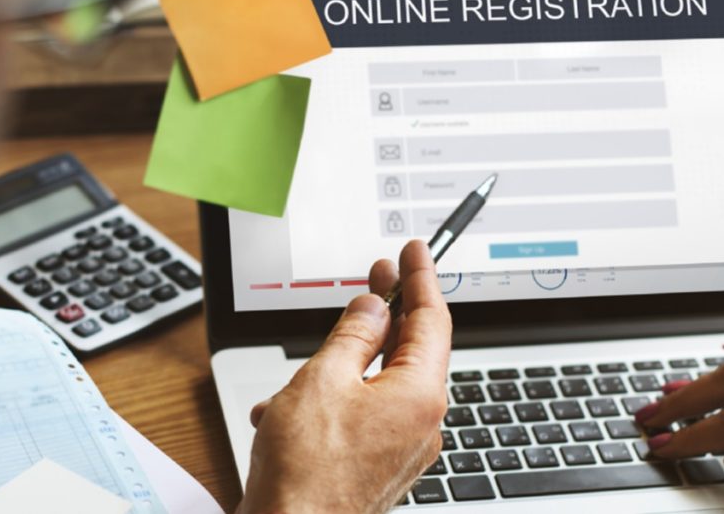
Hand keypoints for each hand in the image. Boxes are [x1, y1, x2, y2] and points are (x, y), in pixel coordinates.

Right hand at [237, 240, 450, 513]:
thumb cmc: (306, 472)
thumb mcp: (323, 379)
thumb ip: (353, 335)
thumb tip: (373, 307)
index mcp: (419, 394)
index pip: (431, 319)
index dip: (420, 278)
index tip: (415, 252)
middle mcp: (422, 422)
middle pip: (412, 349)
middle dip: (390, 310)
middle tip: (380, 274)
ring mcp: (403, 448)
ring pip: (381, 384)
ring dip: (346, 364)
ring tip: (308, 362)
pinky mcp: (381, 466)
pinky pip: (366, 416)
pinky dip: (336, 400)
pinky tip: (292, 407)